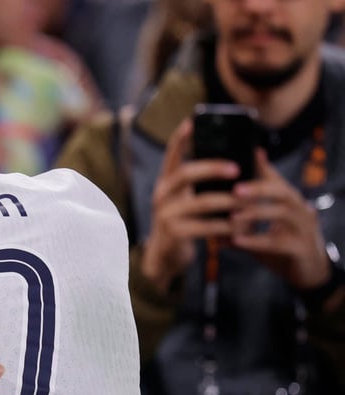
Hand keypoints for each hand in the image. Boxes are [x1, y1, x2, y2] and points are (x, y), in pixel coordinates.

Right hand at [141, 119, 240, 291]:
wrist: (165, 258)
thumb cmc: (184, 224)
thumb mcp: (189, 200)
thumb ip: (205, 183)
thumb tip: (243, 159)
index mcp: (166, 183)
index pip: (171, 155)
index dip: (181, 138)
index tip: (192, 122)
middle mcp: (161, 195)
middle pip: (185, 173)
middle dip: (212, 167)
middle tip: (236, 168)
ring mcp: (165, 215)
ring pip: (199, 201)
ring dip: (227, 201)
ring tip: (247, 201)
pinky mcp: (173, 234)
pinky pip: (204, 227)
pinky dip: (224, 226)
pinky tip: (239, 225)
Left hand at [229, 148, 329, 289]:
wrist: (310, 274)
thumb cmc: (283, 248)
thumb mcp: (261, 231)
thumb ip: (243, 222)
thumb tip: (212, 216)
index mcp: (290, 203)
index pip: (276, 180)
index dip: (262, 168)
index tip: (244, 156)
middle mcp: (300, 211)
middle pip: (282, 192)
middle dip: (259, 189)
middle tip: (235, 189)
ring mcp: (304, 229)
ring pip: (282, 214)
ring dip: (256, 213)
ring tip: (232, 215)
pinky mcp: (302, 249)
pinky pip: (279, 242)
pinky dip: (256, 240)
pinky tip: (237, 241)